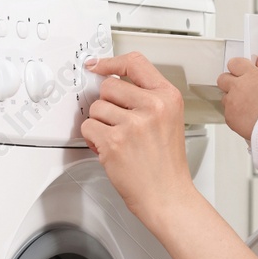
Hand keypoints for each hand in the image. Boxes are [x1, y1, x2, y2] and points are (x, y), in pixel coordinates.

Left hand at [82, 53, 196, 226]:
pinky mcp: (114, 141)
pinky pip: (88, 127)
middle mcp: (153, 106)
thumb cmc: (166, 165)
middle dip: (107, 106)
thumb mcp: (169, 120)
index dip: (111, 62)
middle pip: (109, 86)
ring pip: (96, 108)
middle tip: (119, 124)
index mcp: (168, 97)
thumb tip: (112, 84)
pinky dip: (92, 140)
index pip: (135, 63)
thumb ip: (146, 98)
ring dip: (99, 125)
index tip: (98, 65)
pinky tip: (110, 150)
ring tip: (118, 140)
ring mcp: (133, 123)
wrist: (168, 196)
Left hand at [217, 54, 257, 141]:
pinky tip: (246, 116)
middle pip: (222, 78)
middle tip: (239, 88)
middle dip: (229, 82)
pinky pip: (227, 112)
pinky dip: (234, 114)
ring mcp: (231, 101)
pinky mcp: (228, 116)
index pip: (234, 63)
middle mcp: (237, 86)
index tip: (240, 72)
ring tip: (246, 106)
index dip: (236, 68)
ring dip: (232, 99)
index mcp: (249, 75)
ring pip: (224, 97)